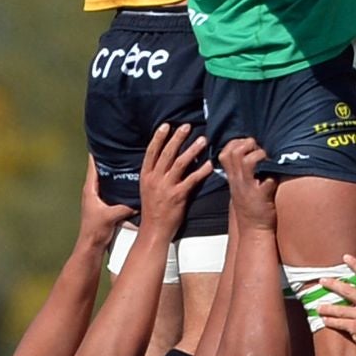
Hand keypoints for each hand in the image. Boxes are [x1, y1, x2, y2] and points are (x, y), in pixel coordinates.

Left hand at [78, 155, 136, 248]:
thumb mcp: (111, 216)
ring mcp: (96, 198)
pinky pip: (109, 188)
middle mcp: (92, 191)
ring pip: (105, 179)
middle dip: (108, 158)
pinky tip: (126, 181)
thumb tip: (139, 202)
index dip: (97, 153)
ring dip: (112, 170)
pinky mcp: (102, 204)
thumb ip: (124, 207)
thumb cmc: (95, 230)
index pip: (93, 166)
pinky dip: (116, 182)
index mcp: (90, 190)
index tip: (102, 141)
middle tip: (118, 146)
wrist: (91, 245)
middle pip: (99, 169)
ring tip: (124, 160)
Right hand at [139, 122, 211, 237]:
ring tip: (202, 140)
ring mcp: (166, 187)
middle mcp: (155, 179)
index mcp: (146, 176)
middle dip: (177, 138)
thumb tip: (165, 160)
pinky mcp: (178, 196)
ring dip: (192, 150)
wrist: (154, 230)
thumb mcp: (147, 189)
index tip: (167, 125)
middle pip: (166, 153)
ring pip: (180, 163)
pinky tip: (209, 164)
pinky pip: (192, 180)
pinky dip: (201, 170)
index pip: (151, 152)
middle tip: (187, 126)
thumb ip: (155, 174)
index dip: (159, 137)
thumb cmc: (152, 210)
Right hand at [219, 137, 277, 230]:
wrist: (253, 231)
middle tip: (258, 149)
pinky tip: (275, 175)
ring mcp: (248, 188)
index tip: (247, 145)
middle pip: (233, 152)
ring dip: (259, 154)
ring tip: (266, 159)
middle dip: (247, 144)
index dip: (235, 143)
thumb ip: (240, 173)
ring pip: (246, 161)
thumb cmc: (250, 209)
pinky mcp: (262, 195)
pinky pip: (267, 178)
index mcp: (232, 178)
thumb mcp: (239, 188)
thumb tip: (249, 155)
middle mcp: (237, 181)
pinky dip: (273, 172)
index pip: (224, 153)